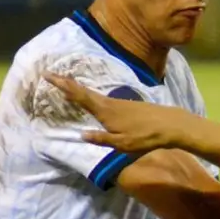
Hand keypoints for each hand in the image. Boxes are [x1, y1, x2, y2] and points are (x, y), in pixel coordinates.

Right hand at [44, 73, 180, 152]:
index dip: (63, 85)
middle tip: (50, 74)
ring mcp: (119, 102)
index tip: (48, 75)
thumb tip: (81, 134)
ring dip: (78, 89)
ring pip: (93, 94)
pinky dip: (91, 96)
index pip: (79, 96)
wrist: (171, 124)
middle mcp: (110, 102)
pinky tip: (91, 100)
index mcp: (105, 111)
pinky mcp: (127, 105)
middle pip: (84, 91)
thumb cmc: (146, 137)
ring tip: (65, 86)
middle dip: (66, 83)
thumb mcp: (122, 144)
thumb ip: (101, 139)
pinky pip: (103, 99)